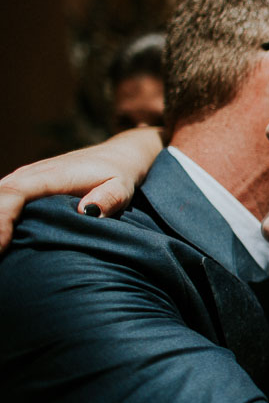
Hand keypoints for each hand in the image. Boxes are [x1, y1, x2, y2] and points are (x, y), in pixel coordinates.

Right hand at [0, 127, 162, 249]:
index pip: (16, 194)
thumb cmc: (119, 174)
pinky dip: (0, 217)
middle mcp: (32, 174)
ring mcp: (25, 179)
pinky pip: (4, 199)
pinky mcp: (25, 185)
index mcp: (52, 176)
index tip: (0, 245)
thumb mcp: (122, 186)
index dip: (2, 219)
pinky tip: (2, 238)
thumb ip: (109, 198)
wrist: (116, 157)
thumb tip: (88, 211)